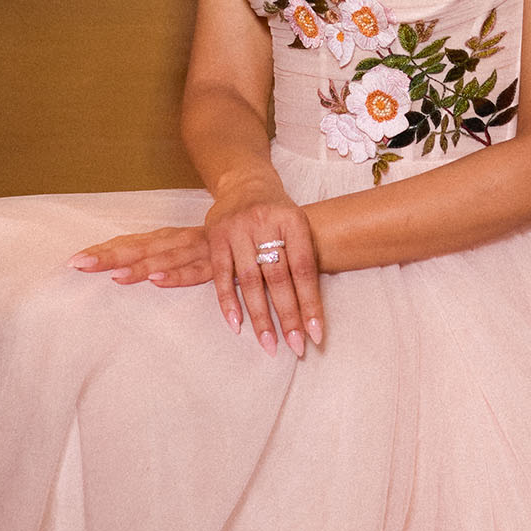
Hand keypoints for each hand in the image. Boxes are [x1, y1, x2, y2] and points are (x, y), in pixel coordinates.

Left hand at [68, 226, 212, 286]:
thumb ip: (169, 258)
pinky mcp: (220, 264)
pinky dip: (177, 276)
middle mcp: (181, 241)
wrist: (269, 224)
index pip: (131, 243)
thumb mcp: (193, 250)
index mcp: (170, 239)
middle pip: (139, 248)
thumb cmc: (225, 243)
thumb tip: (133, 268)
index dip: (103, 250)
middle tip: (79, 264)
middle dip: (109, 256)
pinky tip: (157, 280)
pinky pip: (196, 272)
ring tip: (112, 275)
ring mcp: (200, 251)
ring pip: (163, 259)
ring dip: (137, 266)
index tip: (74, 260)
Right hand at [202, 175, 323, 357]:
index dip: (310, 303)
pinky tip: (236, 324)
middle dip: (288, 316)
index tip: (316, 335)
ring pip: (250, 281)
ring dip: (260, 316)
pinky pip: (221, 275)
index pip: (304, 269)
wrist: (245, 183)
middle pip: (278, 278)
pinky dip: (228, 302)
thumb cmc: (278, 215)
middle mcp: (265, 223)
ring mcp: (237, 229)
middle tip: (295, 347)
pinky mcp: (215, 236)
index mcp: (293, 222)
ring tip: (269, 344)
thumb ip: (304, 261)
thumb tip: (313, 312)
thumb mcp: (298, 227)